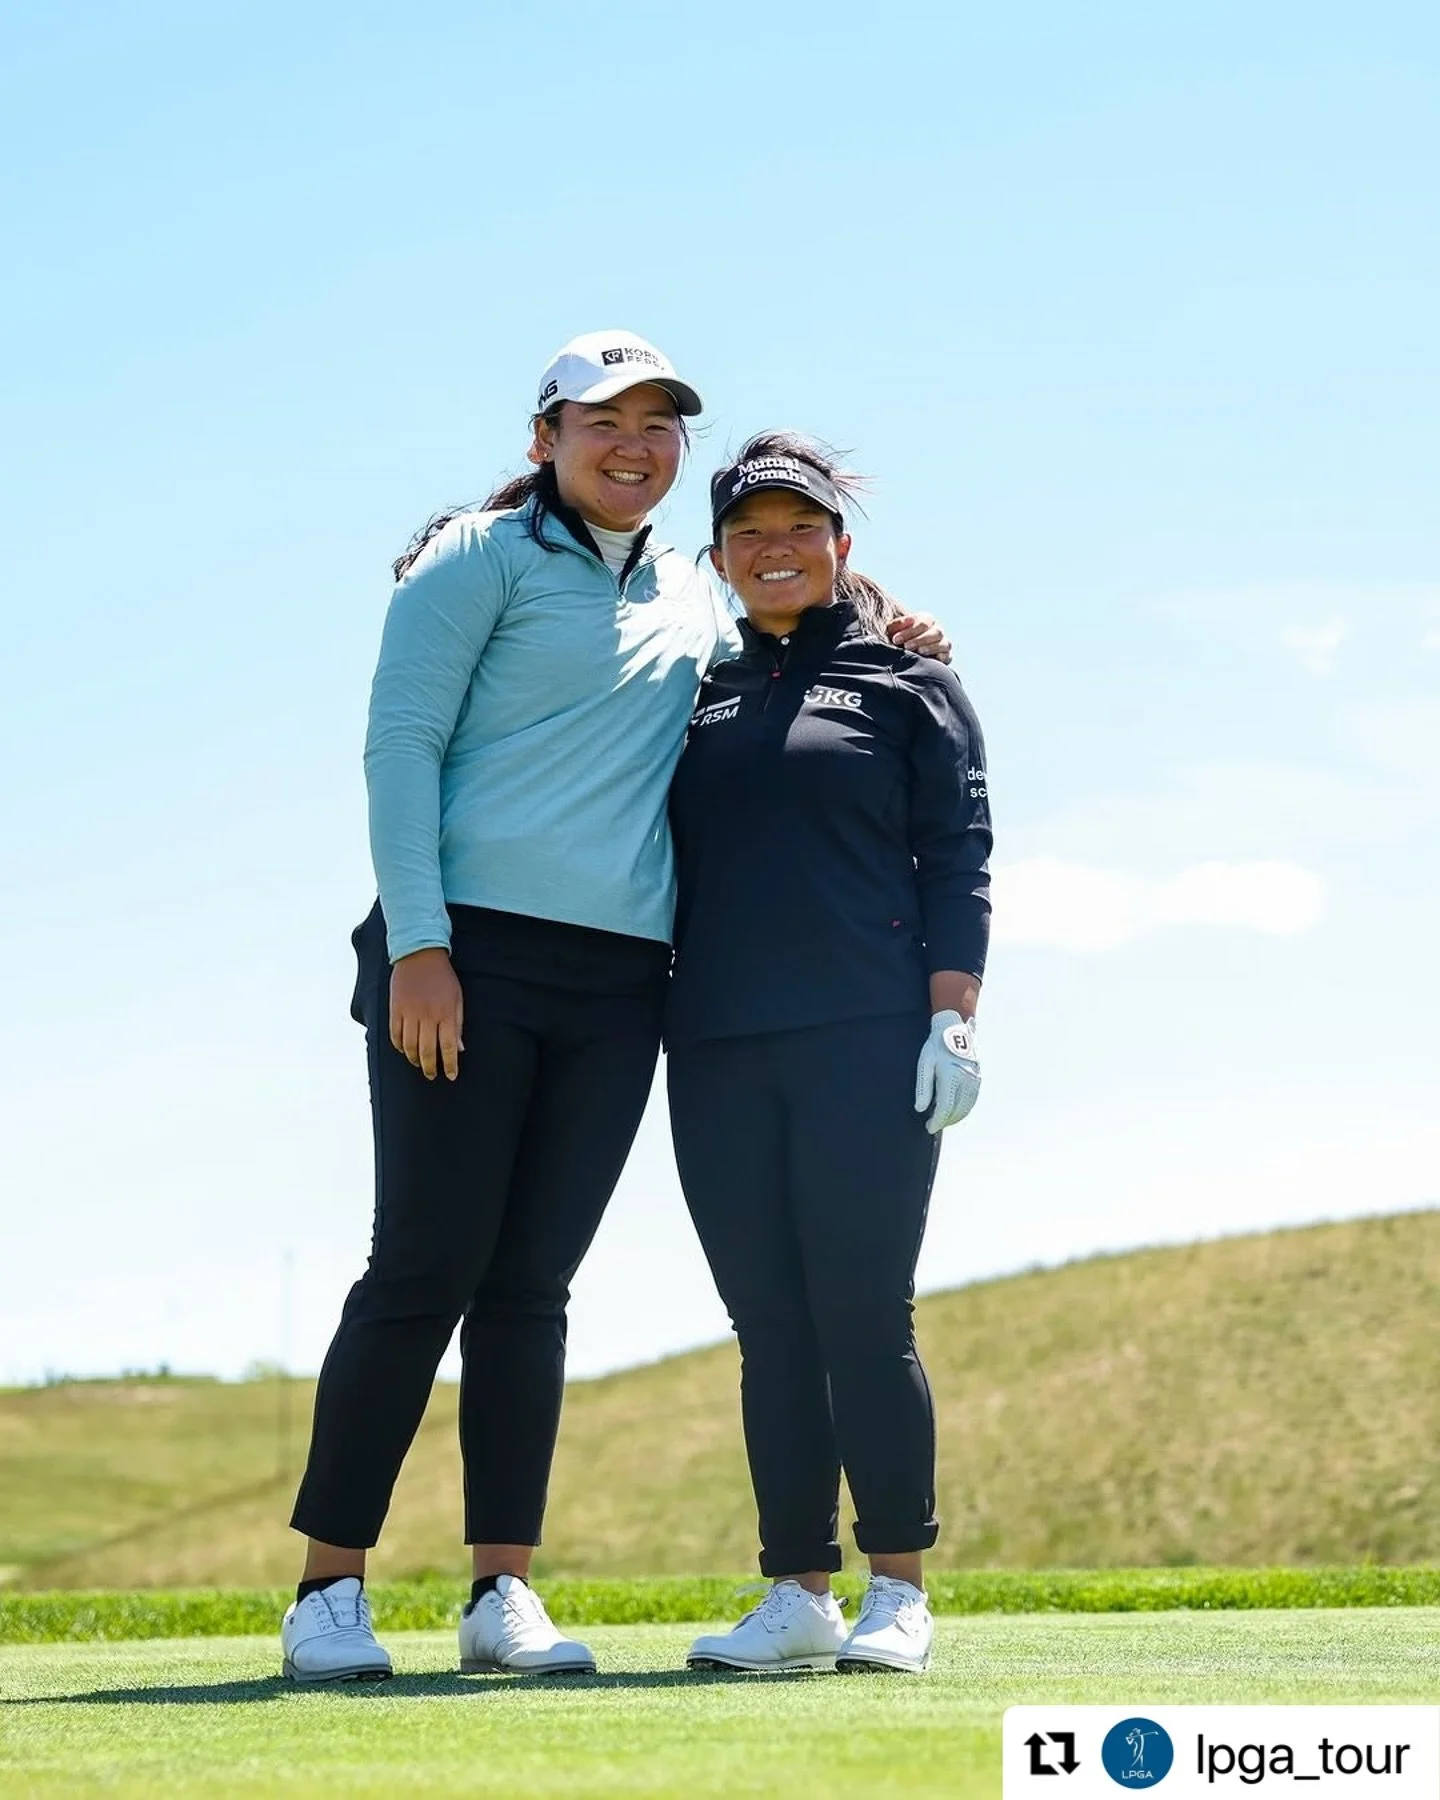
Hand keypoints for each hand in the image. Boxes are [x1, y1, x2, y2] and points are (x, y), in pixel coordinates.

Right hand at [389, 947, 464, 1080]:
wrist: (419, 955)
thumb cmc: (443, 978)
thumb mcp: (457, 998)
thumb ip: (458, 1024)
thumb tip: (459, 1048)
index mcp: (446, 1013)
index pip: (448, 1046)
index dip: (450, 1064)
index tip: (452, 1075)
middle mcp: (427, 1015)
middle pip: (427, 1050)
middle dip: (431, 1067)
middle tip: (433, 1076)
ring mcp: (409, 1012)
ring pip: (409, 1046)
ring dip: (414, 1059)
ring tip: (419, 1064)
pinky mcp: (395, 1008)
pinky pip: (395, 1034)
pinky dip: (399, 1046)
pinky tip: (404, 1051)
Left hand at [886, 613, 951, 663]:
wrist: (903, 654)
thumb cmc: (897, 639)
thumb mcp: (892, 631)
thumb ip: (894, 626)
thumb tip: (897, 625)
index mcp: (927, 620)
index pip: (924, 622)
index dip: (910, 631)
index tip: (895, 639)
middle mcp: (937, 630)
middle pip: (936, 632)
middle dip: (920, 639)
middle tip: (906, 646)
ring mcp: (943, 643)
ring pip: (944, 644)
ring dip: (931, 648)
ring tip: (918, 652)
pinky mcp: (946, 657)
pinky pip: (947, 656)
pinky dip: (940, 658)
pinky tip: (929, 660)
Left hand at [914, 1010, 979, 1133]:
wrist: (955, 1029)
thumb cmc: (936, 1046)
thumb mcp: (924, 1064)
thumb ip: (923, 1088)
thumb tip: (920, 1109)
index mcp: (951, 1077)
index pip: (945, 1108)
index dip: (937, 1121)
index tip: (928, 1128)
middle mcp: (966, 1080)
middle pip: (957, 1110)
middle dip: (945, 1121)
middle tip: (932, 1125)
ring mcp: (974, 1079)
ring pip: (967, 1107)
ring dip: (955, 1117)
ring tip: (943, 1120)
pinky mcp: (978, 1077)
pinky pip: (972, 1099)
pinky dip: (964, 1108)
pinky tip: (955, 1110)